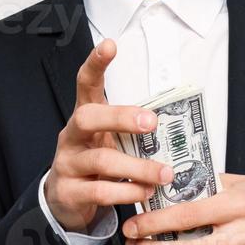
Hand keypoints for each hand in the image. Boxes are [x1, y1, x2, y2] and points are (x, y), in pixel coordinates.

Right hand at [44, 38, 175, 233]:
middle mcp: (72, 135)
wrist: (67, 200)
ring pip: (101, 160)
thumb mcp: (111, 141)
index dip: (95, 63)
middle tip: (152, 122)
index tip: (110, 44)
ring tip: (164, 174)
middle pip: (89, 117)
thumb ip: (133, 133)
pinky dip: (127, 193)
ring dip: (138, 168)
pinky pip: (100, 192)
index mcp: (85, 116)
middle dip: (121, 117)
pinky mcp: (68, 192)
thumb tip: (177, 128)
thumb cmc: (98, 164)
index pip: (85, 84)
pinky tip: (145, 194)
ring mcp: (67, 163)